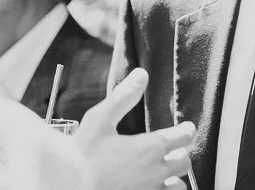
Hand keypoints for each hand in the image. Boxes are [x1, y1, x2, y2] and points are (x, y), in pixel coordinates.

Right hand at [76, 68, 195, 189]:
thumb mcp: (99, 120)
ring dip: (173, 177)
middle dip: (179, 154)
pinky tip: (152, 187)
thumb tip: (141, 75)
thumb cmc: (82, 156)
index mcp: (151, 147)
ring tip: (161, 172)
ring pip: (179, 186)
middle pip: (184, 161)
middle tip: (170, 150)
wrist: (68, 187)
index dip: (185, 130)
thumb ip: (123, 96)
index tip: (185, 128)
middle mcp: (157, 171)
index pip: (184, 136)